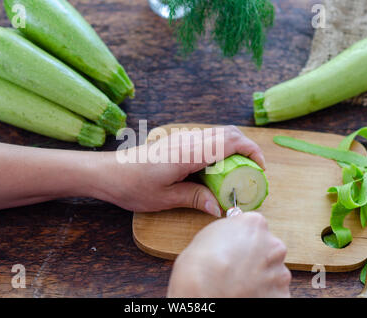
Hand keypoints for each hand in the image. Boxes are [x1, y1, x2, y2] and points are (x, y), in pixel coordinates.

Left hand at [91, 126, 264, 216]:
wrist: (107, 172)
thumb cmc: (132, 185)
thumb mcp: (166, 198)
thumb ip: (196, 198)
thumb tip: (219, 207)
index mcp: (189, 152)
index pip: (230, 141)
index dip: (251, 151)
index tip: (259, 169)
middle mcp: (188, 139)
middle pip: (228, 133)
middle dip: (247, 149)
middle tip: (251, 173)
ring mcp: (182, 138)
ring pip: (218, 135)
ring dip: (232, 150)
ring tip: (235, 175)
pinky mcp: (176, 142)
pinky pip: (206, 140)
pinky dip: (218, 151)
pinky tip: (214, 172)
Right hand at [167, 213, 290, 297]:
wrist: (204, 290)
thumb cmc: (202, 263)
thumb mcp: (211, 233)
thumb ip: (231, 231)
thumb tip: (233, 237)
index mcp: (255, 224)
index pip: (256, 227)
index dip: (245, 239)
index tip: (238, 247)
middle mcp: (273, 245)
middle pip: (268, 248)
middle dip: (257, 257)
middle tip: (238, 267)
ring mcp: (279, 271)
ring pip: (273, 271)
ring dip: (261, 276)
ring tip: (240, 283)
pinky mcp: (281, 293)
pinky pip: (274, 291)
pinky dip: (264, 293)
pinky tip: (247, 294)